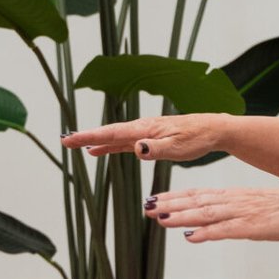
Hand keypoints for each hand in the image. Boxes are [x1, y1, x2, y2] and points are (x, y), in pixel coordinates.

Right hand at [61, 113, 225, 160]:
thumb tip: (134, 147)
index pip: (112, 133)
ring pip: (115, 137)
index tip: (71, 139)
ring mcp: (145, 132)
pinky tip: (100, 150)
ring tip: (76, 145)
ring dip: (95, 141)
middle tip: (65, 141)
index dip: (90, 136)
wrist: (213, 130)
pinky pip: (124, 141)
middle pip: (108, 132)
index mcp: (145, 129)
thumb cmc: (198, 138)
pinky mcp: (150, 137)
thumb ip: (155, 149)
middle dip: (86, 136)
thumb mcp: (178, 147)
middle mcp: (142, 128)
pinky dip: (110, 145)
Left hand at [143, 184, 278, 243]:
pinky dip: (209, 232)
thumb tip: (200, 227)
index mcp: (233, 196)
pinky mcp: (254, 227)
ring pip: (207, 213)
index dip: (174, 197)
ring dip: (182, 216)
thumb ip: (228, 215)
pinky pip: (227, 230)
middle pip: (196, 202)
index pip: (198, 194)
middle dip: (170, 205)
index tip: (153, 199)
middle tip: (146, 207)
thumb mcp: (253, 208)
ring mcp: (243, 214)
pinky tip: (192, 235)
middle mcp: (234, 202)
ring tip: (160, 218)